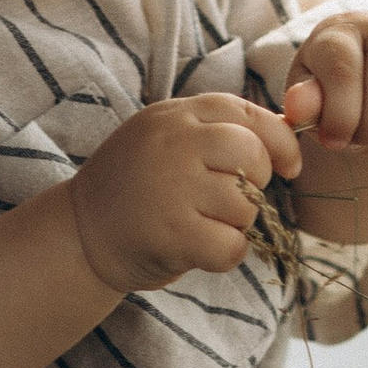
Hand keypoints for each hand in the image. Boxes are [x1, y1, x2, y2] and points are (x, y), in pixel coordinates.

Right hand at [67, 94, 302, 298]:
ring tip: (202, 224)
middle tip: (229, 200)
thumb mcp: (167, 138)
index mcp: (175, 115)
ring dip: (236, 224)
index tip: (287, 167)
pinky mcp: (172, 232)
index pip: (246, 113)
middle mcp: (173, 143)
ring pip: (245, 205)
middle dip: (255, 184)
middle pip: (252, 156)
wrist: (79, 234)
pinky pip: (231, 245)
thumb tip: (288, 131)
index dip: (278, 141)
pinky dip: (226, 254)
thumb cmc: (137, 187)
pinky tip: (200, 249)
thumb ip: (215, 131)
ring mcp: (172, 187)